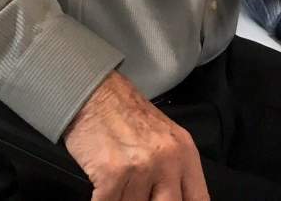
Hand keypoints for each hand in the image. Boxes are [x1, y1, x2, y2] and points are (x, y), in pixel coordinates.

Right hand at [63, 71, 208, 200]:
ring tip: (119, 188)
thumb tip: (172, 199)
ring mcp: (141, 167)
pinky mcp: (113, 173)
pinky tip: (102, 192)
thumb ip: (175, 173)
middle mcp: (168, 161)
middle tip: (138, 195)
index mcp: (185, 154)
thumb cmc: (126, 115)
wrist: (95, 91)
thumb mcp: (165, 139)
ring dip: (123, 200)